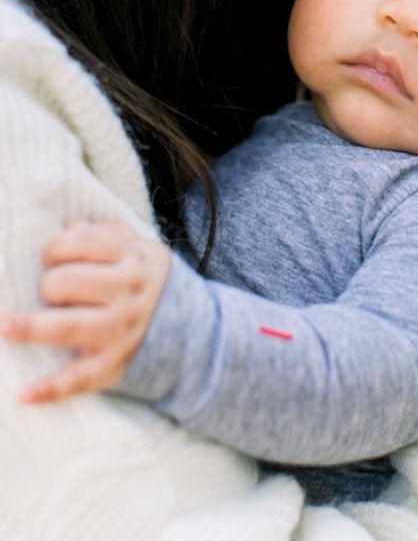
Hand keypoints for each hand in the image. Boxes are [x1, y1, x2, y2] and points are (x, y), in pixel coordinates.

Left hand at [0, 220, 170, 402]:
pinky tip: (23, 395)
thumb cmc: (147, 283)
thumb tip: (69, 228)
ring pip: (70, 326)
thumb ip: (107, 234)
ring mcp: (121, 331)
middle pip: (72, 282)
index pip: (87, 242)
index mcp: (134, 258)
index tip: (50, 257)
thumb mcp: (140, 250)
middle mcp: (128, 293)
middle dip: (49, 284)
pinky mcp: (113, 365)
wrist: (192, 329)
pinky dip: (50, 389)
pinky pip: (79, 378)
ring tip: (4, 326)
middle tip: (49, 290)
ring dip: (33, 327)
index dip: (57, 248)